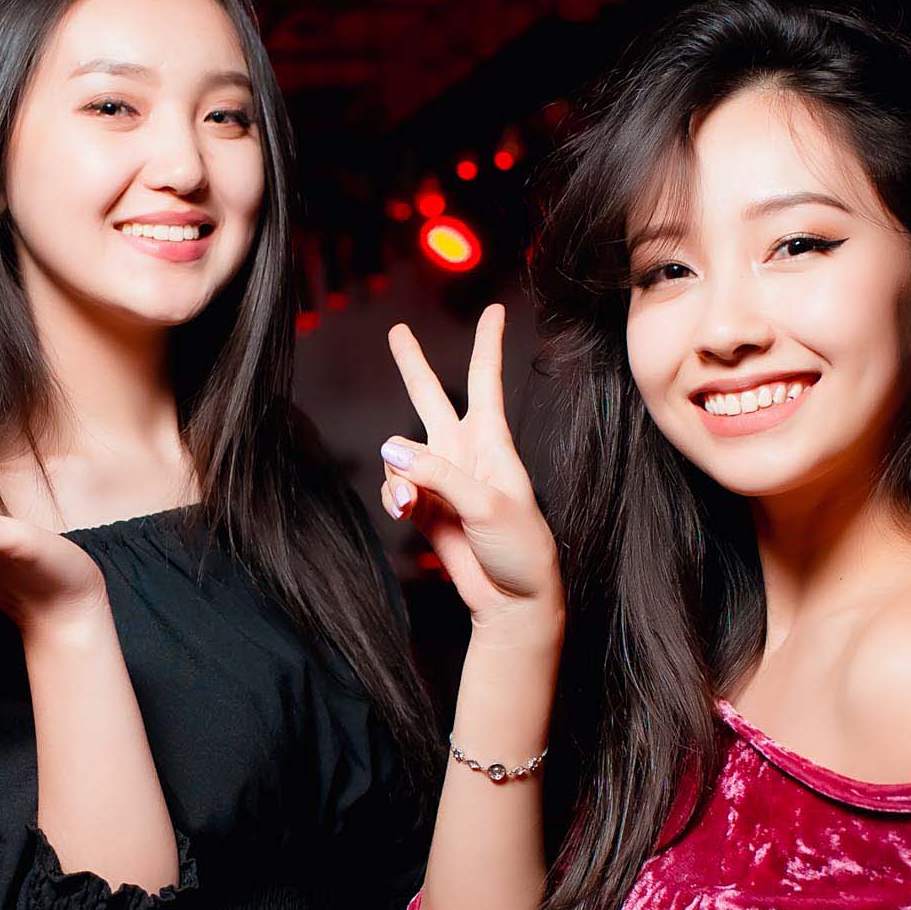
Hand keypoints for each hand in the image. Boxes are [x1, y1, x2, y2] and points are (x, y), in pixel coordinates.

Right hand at [380, 303, 562, 631]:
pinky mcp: (424, 509)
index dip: (487, 345)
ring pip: (401, 456)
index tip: (494, 309)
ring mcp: (440, 481)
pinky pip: (396, 489)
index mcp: (492, 443)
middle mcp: (463, 454)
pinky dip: (394, 499)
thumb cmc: (520, 548)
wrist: (513, 600)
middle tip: (397, 331)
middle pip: (430, 399)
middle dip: (411, 366)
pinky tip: (403, 513)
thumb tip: (389, 449)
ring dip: (398, 475)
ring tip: (408, 504)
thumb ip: (437, 474)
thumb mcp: (487, 503)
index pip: (485, 383)